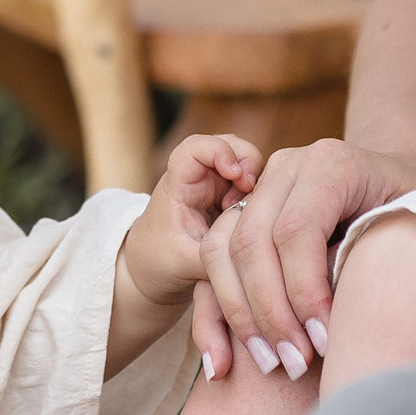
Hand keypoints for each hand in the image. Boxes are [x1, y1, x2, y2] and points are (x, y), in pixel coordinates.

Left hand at [121, 133, 262, 306]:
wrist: (152, 267)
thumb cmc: (160, 259)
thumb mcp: (187, 263)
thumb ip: (217, 256)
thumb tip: (253, 251)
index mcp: (179, 184)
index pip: (195, 148)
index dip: (219, 151)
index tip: (235, 175)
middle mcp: (200, 177)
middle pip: (233, 147)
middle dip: (250, 166)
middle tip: (250, 197)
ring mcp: (218, 184)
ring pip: (249, 165)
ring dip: (259, 185)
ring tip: (249, 215)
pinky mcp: (232, 196)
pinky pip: (256, 186)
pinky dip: (263, 198)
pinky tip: (255, 221)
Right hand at [194, 139, 415, 382]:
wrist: (398, 184)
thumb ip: (383, 253)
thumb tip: (348, 310)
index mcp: (331, 162)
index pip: (297, 229)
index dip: (306, 291)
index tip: (326, 341)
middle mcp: (286, 167)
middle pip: (253, 242)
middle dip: (271, 312)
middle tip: (297, 364)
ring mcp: (258, 188)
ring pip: (221, 251)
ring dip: (240, 316)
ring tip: (272, 365)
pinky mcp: (240, 216)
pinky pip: (210, 263)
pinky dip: (212, 317)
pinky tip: (223, 365)